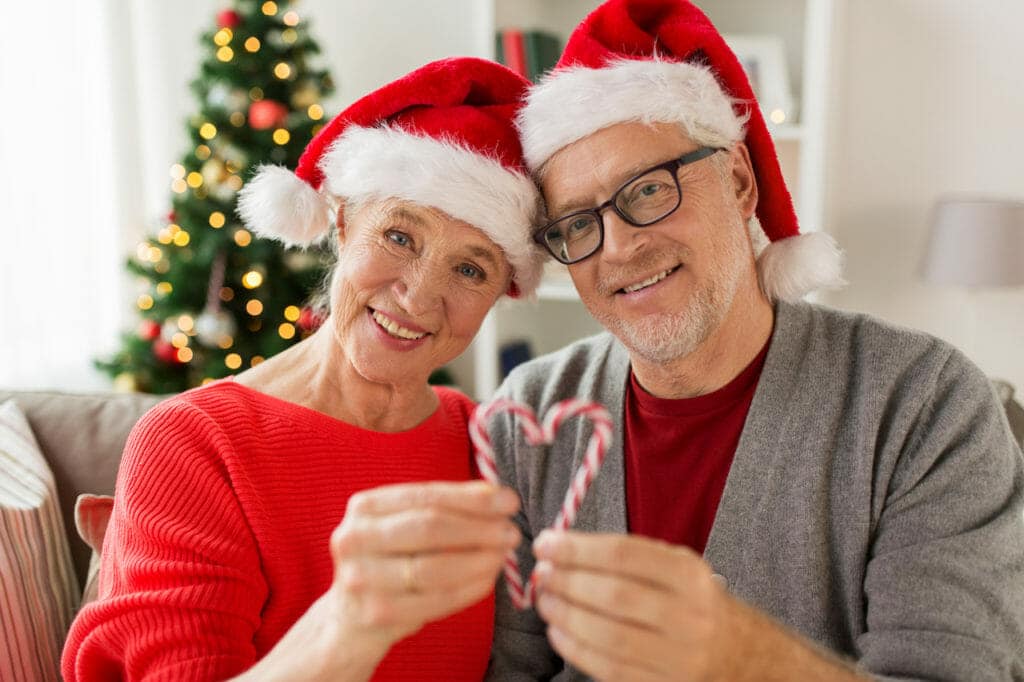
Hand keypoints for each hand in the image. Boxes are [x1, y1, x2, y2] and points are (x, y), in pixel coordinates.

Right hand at [327, 480, 520, 651]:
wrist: (351, 618)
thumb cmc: (390, 561)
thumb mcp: (407, 525)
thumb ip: (447, 506)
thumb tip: (498, 496)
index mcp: (364, 507)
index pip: (427, 497)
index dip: (473, 499)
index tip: (509, 501)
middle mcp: (354, 539)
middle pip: (429, 528)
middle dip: (479, 528)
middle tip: (512, 532)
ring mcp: (361, 579)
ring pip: (434, 567)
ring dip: (479, 560)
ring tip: (503, 555)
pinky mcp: (376, 614)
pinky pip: (436, 599)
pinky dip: (469, 588)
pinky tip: (488, 579)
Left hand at [531, 531, 866, 681]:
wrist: (739, 653)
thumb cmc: (690, 600)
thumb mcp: (674, 566)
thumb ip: (625, 556)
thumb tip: (558, 549)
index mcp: (689, 574)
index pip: (622, 555)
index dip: (576, 548)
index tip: (545, 543)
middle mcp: (688, 615)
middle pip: (613, 596)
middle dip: (567, 583)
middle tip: (541, 574)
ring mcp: (678, 657)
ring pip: (608, 637)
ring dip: (565, 617)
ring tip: (545, 601)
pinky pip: (609, 669)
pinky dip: (576, 649)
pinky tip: (559, 632)